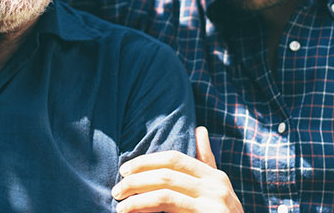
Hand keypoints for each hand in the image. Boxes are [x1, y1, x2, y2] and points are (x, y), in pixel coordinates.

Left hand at [114, 126, 242, 212]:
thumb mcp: (216, 188)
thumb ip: (205, 162)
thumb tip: (201, 130)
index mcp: (215, 176)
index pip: (174, 159)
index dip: (146, 162)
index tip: (125, 169)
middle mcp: (216, 186)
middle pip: (166, 174)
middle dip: (136, 180)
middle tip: (117, 189)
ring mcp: (213, 203)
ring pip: (164, 191)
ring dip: (136, 198)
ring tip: (120, 205)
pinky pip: (168, 205)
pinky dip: (144, 207)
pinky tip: (131, 212)